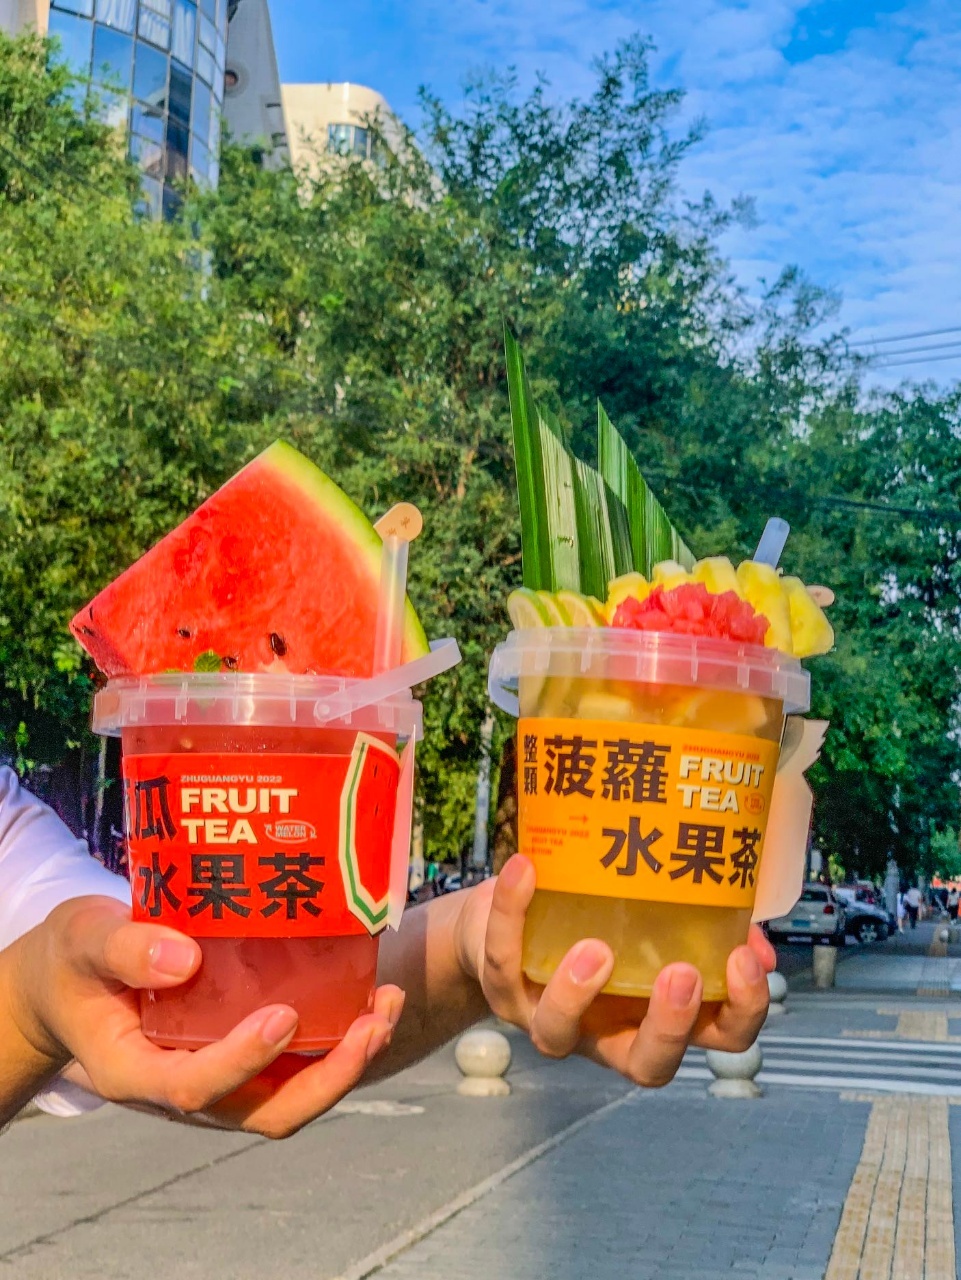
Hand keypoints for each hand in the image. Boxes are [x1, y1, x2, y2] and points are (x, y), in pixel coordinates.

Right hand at [12, 897, 403, 1137]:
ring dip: (347, 1062)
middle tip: (373, 1022)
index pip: (194, 1088)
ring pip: (291, 1098)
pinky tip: (369, 993)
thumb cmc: (75, 960)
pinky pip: (296, 1068)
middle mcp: (184, 1091)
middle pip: (265, 1112)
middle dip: (328, 1078)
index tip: (282, 1016)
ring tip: (388, 1004)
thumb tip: (184, 957)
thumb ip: (124, 947)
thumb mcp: (82, 938)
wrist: (69, 980)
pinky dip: (338, 1042)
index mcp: (135, 1073)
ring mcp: (219, 1081)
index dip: (241, 1061)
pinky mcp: (242, 1058)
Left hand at [456, 856, 771, 1086]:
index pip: (720, 1037)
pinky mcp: (505, 990)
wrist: (508, 917)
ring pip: (559, 1034)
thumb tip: (754, 936)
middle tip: (680, 974)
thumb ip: (703, 924)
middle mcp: (609, 1031)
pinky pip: (504, 958)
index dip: (741, 1012)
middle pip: (647, 1064)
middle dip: (669, 1026)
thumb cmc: (593, 917)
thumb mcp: (654, 919)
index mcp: (659, 1013)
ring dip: (577, 994)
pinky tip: (524, 869)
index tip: (745, 962)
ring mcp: (553, 1020)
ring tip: (594, 947)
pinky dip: (512, 912)